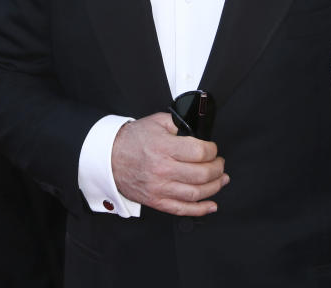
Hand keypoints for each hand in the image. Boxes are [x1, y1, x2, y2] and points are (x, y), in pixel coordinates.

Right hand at [111, 112, 228, 215]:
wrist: (109, 158)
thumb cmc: (132, 140)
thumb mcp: (157, 122)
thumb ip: (179, 123)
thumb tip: (198, 129)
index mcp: (164, 147)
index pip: (200, 152)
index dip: (212, 150)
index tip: (213, 149)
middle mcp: (162, 169)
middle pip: (202, 174)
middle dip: (217, 168)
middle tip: (220, 163)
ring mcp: (159, 188)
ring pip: (196, 193)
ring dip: (214, 187)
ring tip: (221, 180)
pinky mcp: (156, 201)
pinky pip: (182, 209)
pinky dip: (200, 209)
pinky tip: (211, 205)